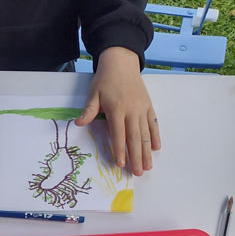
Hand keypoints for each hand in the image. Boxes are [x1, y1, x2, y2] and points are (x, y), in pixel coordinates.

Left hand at [75, 46, 160, 175]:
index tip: (121, 165)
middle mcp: (132, 111)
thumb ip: (88, 111)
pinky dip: (155, 136)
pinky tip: (156, 148)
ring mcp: (142, 109)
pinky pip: (153, 124)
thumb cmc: (105, 80)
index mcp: (117, 109)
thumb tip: (78, 123)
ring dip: (146, 151)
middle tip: (138, 173)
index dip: (120, 150)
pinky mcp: (148, 106)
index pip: (119, 134)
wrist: (122, 63)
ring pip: (145, 134)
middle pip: (135, 138)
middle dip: (136, 157)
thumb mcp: (94, 94)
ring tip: (147, 166)